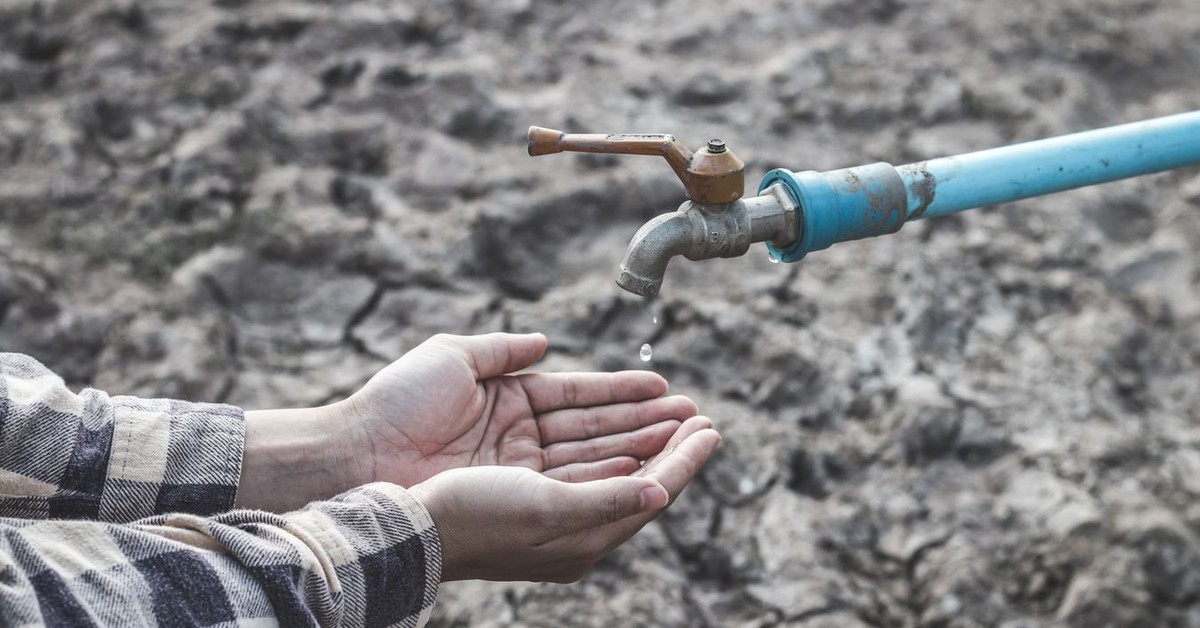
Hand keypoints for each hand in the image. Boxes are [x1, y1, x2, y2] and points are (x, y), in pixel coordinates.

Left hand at [343, 333, 697, 486]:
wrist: (357, 454)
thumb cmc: (395, 403)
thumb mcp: (453, 358)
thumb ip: (503, 349)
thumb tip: (544, 341)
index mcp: (510, 403)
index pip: (581, 397)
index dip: (624, 392)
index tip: (664, 386)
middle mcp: (522, 442)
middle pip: (599, 432)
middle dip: (649, 424)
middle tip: (696, 415)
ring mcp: (522, 474)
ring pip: (599, 460)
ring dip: (647, 449)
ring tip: (691, 436)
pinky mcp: (520, 502)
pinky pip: (581, 489)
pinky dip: (619, 478)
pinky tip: (656, 467)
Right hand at [409, 416, 719, 582]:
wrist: (409, 524)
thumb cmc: (474, 518)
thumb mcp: (547, 509)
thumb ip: (607, 500)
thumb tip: (662, 491)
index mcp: (583, 539)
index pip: (652, 492)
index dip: (684, 459)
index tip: (712, 428)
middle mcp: (573, 526)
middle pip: (638, 478)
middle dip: (670, 444)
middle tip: (700, 414)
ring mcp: (550, 506)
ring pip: (612, 464)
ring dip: (643, 435)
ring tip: (673, 410)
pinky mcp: (528, 488)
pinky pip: (583, 462)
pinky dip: (608, 442)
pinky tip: (621, 430)